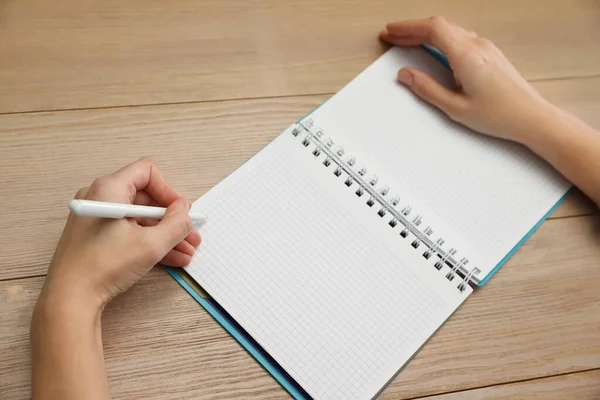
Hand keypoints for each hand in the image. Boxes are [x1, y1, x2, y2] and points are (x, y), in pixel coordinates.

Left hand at [40, 158, 200, 310]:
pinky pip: (131, 232)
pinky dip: (151, 243)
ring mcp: (98, 218)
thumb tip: (184, 211)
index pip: (147, 173)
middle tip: (190, 235)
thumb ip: (176, 224)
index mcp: (109, 189)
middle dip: (172, 219)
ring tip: (187, 252)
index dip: (169, 191)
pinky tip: (172, 259)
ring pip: (141, 219)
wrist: (70, 298)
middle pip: (147, 198)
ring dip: (166, 234)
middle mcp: (101, 198)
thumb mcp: (151, 244)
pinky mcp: (97, 236)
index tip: (182, 212)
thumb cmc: (103, 267)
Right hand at [380, 16, 555, 143]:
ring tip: (408, 42)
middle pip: (439, 26)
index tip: (391, 31)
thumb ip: (427, 89)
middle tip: (393, 35)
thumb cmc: (500, 115)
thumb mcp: (455, 107)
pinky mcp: (490, 53)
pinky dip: (441, 39)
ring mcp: (486, 47)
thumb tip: (407, 75)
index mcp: (467, 56)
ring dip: (426, 34)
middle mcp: (477, 46)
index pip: (432, 29)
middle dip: (412, 29)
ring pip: (450, 30)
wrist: (531, 117)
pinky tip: (433, 49)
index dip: (407, 27)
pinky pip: (460, 38)